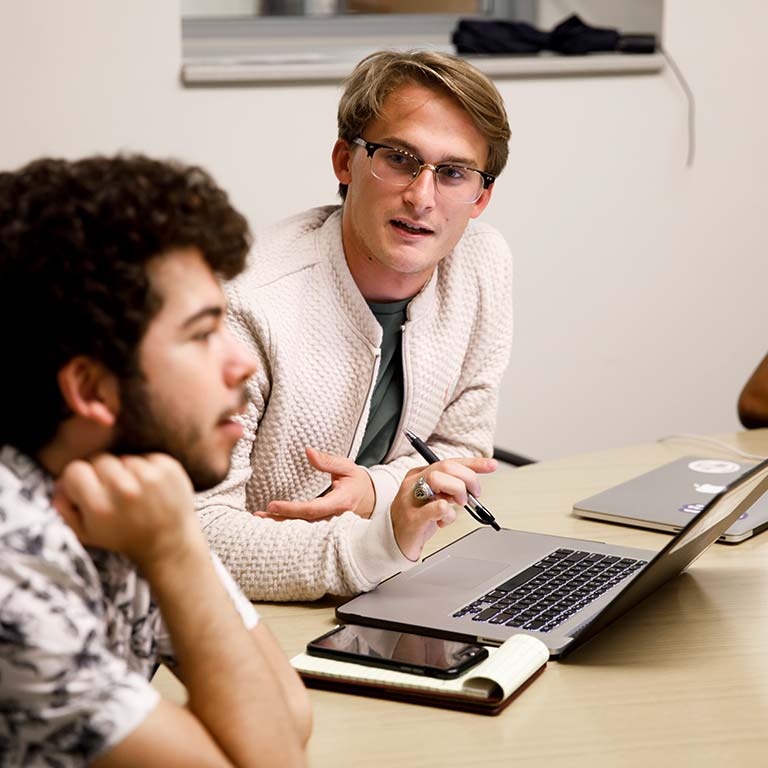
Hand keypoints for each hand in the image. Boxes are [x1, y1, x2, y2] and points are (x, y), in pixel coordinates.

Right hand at [53, 452, 202, 571]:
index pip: (75, 469)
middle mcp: (125, 489)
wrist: (171, 543)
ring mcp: (150, 477)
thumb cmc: (124, 538)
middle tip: (113, 493)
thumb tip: (60, 483)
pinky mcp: (169, 469)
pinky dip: (147, 468)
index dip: (79, 480)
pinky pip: (146, 456)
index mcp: (101, 507)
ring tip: (135, 494)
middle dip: (102, 474)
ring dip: (126, 471)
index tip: (88, 490)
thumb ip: (65, 508)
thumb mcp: (86, 533)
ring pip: (124, 458)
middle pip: (99, 459)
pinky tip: (152, 488)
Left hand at [263, 446, 374, 520]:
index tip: (272, 506)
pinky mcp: (325, 529)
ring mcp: (330, 527)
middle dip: (280, 521)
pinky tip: (273, 524)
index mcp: (340, 502)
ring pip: (303, 530)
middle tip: (258, 516)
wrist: (371, 499)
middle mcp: (334, 519)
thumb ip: (327, 461)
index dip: (292, 509)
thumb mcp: (347, 467)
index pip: (312, 509)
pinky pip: (305, 531)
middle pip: (303, 524)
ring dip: (281, 525)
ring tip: (259, 520)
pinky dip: (288, 528)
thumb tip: (308, 452)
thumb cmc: (357, 482)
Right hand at [390, 457, 496, 561]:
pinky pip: (434, 507)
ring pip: (437, 479)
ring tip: (456, 506)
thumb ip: (449, 489)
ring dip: (456, 491)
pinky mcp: (412, 518)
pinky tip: (444, 518)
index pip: (449, 462)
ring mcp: (411, 499)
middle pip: (445, 467)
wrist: (392, 541)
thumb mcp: (433, 498)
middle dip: (467, 479)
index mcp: (419, 474)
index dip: (473, 463)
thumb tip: (473, 486)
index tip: (491, 465)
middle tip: (473, 495)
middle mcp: (413, 483)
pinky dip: (447, 512)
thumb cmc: (416, 518)